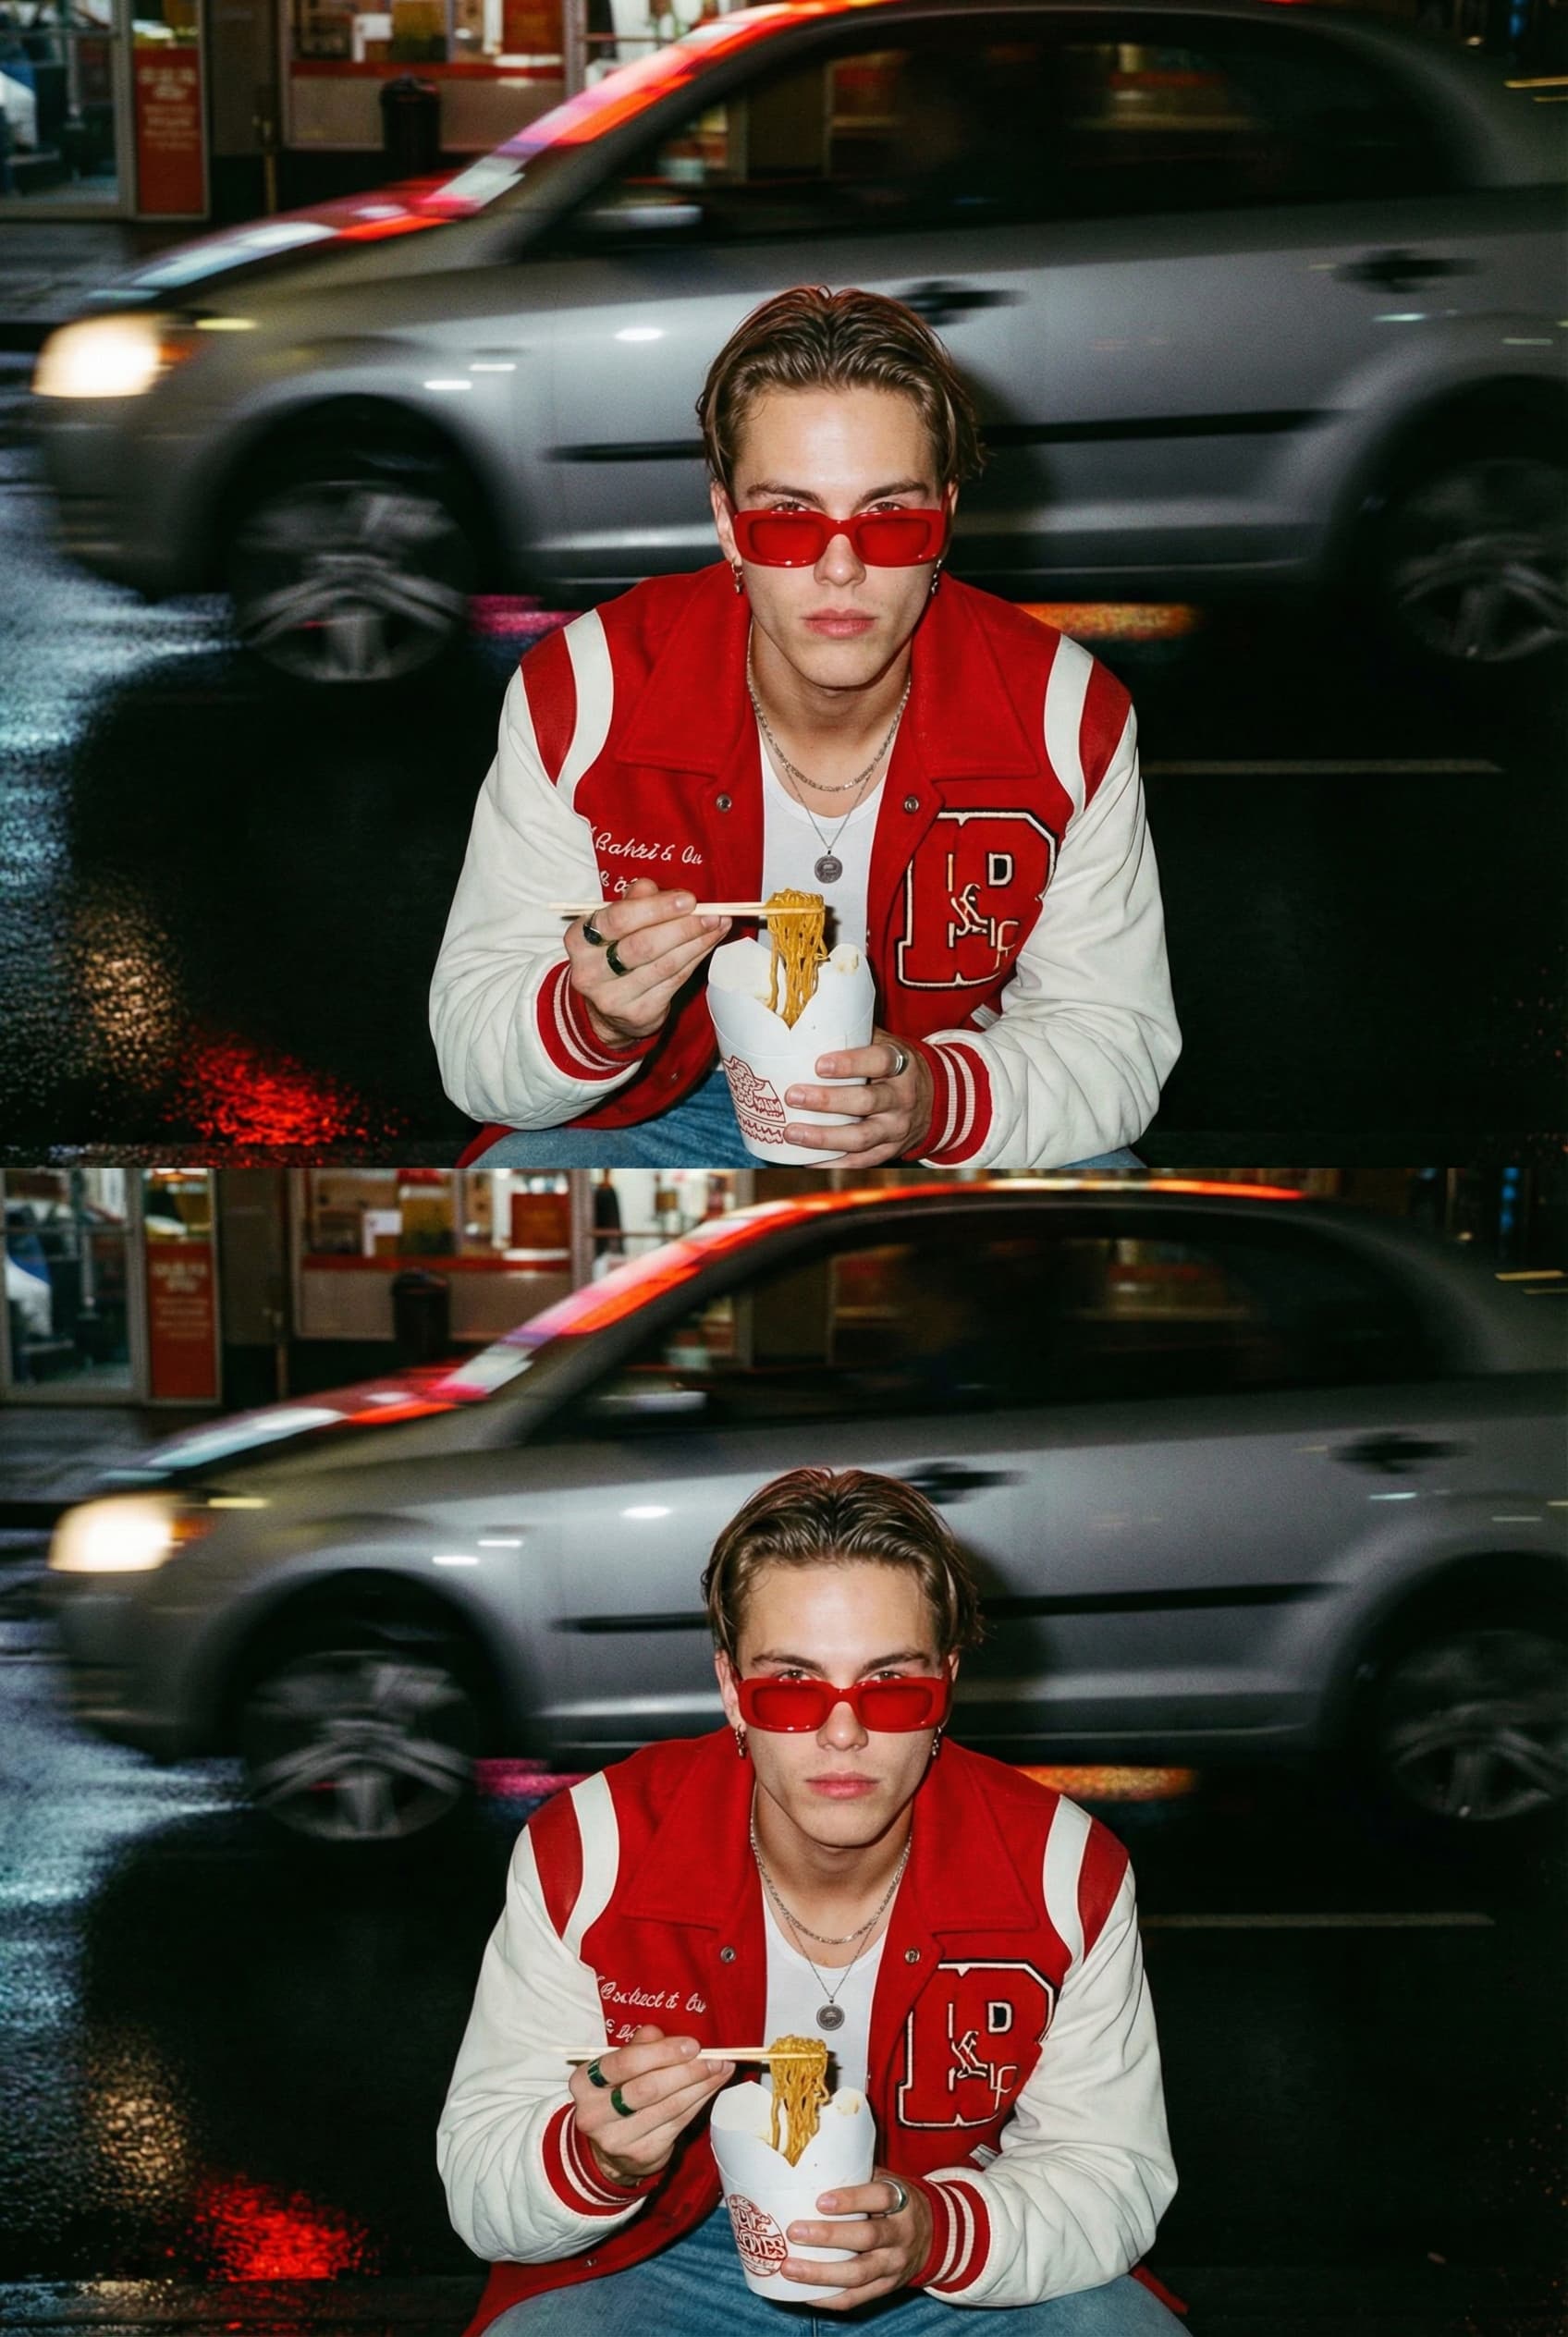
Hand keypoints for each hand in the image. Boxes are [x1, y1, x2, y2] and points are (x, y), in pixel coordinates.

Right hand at [567, 879, 729, 1049]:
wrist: (607, 1010)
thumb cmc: (614, 953)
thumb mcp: (615, 923)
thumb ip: (634, 901)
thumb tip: (658, 889)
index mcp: (579, 939)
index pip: (617, 919)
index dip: (656, 908)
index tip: (688, 899)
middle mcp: (590, 971)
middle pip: (642, 945)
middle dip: (682, 927)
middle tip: (711, 913)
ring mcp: (613, 997)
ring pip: (664, 965)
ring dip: (697, 942)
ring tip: (718, 924)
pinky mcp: (638, 1013)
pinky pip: (675, 981)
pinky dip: (696, 958)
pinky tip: (709, 943)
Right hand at [569, 2025, 733, 2187]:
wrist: (610, 2148)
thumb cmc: (618, 2092)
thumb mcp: (619, 2065)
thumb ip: (638, 2046)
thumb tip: (659, 2034)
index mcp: (585, 2082)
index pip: (625, 2063)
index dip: (662, 2053)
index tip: (692, 2045)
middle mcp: (595, 2113)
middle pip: (648, 2088)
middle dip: (687, 2071)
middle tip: (715, 2058)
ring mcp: (618, 2138)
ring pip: (669, 2107)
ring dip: (701, 2085)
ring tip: (722, 2068)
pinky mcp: (642, 2154)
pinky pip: (679, 2123)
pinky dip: (700, 2101)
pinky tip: (712, 2086)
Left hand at [782, 2169, 933, 2308]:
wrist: (934, 2237)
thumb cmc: (897, 2203)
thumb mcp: (889, 2182)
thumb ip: (859, 2175)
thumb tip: (813, 2164)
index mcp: (903, 2202)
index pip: (881, 2197)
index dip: (851, 2199)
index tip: (820, 2201)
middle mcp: (901, 2235)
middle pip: (867, 2237)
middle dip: (828, 2236)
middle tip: (795, 2231)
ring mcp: (894, 2265)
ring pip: (858, 2273)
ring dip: (821, 2273)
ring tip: (790, 2267)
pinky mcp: (886, 2288)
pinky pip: (856, 2298)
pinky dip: (829, 2298)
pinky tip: (804, 2293)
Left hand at [783, 1029, 933, 1163]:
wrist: (937, 1100)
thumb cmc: (896, 1067)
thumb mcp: (887, 1045)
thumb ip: (857, 1035)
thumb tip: (808, 1021)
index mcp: (901, 1066)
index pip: (879, 1062)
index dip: (850, 1064)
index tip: (819, 1064)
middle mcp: (902, 1098)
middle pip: (865, 1102)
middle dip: (826, 1101)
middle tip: (793, 1095)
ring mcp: (896, 1129)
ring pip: (860, 1137)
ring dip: (823, 1137)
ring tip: (791, 1132)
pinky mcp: (890, 1151)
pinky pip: (859, 1162)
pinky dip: (831, 1163)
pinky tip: (804, 1159)